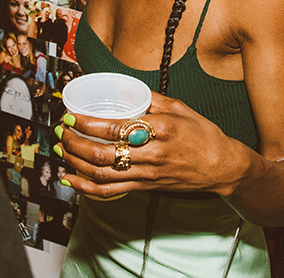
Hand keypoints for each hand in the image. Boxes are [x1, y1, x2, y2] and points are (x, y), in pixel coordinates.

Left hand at [55, 92, 247, 198]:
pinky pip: (110, 192)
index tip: (72, 114)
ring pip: (103, 173)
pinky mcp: (145, 188)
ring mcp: (148, 174)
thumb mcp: (180, 107)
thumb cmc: (203, 134)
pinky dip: (87, 188)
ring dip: (76, 162)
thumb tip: (123, 89)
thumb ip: (151, 99)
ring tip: (62, 149)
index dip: (87, 122)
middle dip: (75, 142)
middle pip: (103, 152)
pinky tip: (72, 179)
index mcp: (161, 128)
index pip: (115, 127)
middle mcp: (152, 153)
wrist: (221, 167)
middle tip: (62, 130)